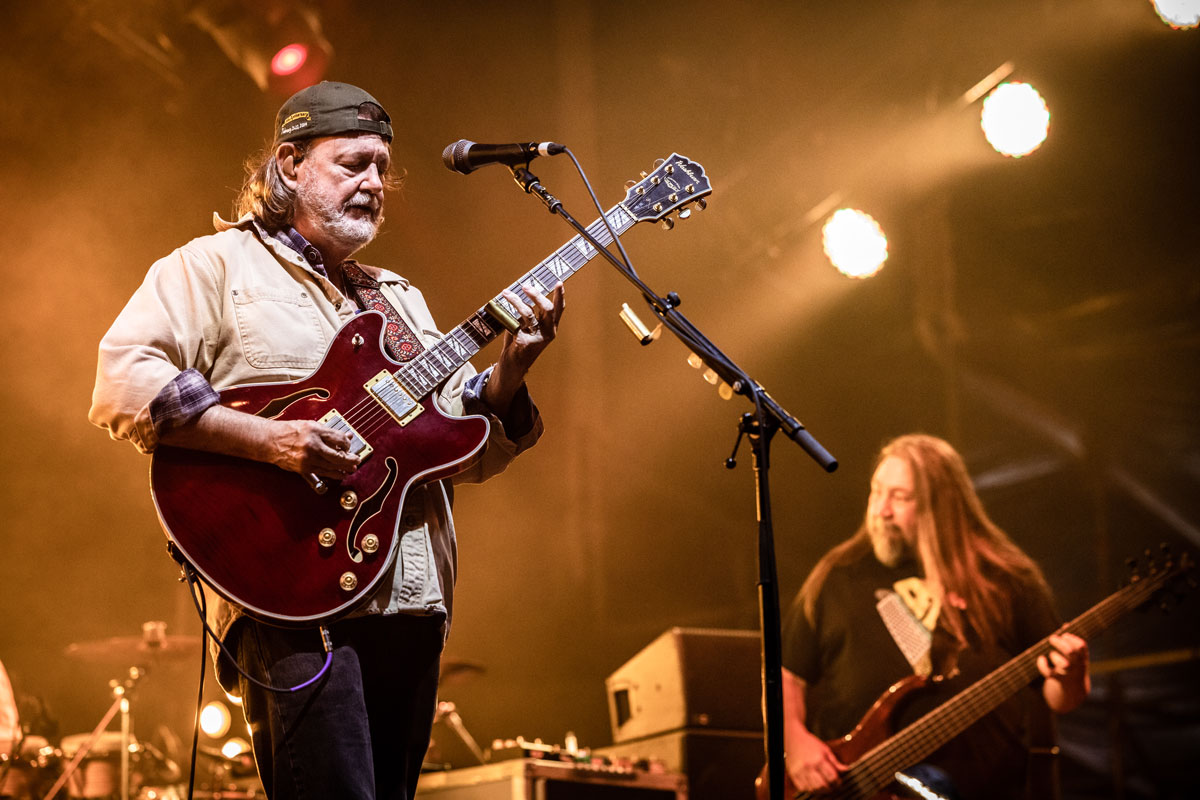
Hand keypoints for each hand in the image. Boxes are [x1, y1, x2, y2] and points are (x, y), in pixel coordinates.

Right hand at [266, 419, 359, 477]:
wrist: (269, 440)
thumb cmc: (287, 431)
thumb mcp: (310, 425)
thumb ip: (328, 431)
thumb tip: (345, 436)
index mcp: (315, 431)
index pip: (339, 439)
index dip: (347, 443)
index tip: (349, 445)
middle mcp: (312, 445)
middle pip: (338, 455)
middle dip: (351, 459)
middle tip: (357, 459)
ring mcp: (308, 458)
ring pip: (332, 466)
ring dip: (345, 468)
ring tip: (352, 468)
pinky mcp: (304, 468)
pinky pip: (323, 473)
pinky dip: (334, 474)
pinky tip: (340, 473)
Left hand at [484, 282, 564, 414]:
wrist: (513, 367)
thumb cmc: (520, 344)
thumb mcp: (528, 327)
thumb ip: (530, 313)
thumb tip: (524, 294)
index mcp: (551, 328)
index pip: (559, 310)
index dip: (560, 296)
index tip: (559, 282)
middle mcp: (548, 333)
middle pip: (547, 309)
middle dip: (536, 295)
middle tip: (525, 286)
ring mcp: (537, 339)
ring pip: (528, 314)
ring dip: (516, 301)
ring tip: (506, 293)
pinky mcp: (525, 343)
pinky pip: (514, 323)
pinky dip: (506, 316)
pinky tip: (498, 312)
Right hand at [787, 728, 846, 791]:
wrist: (793, 738)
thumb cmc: (810, 743)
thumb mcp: (825, 749)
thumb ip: (835, 761)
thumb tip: (846, 769)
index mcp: (819, 759)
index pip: (832, 777)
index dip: (837, 782)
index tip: (838, 782)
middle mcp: (809, 766)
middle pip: (823, 785)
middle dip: (830, 788)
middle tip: (832, 787)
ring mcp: (800, 771)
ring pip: (813, 788)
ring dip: (820, 790)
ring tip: (824, 786)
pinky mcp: (793, 774)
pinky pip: (802, 787)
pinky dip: (809, 789)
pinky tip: (813, 785)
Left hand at [1038, 631, 1090, 712]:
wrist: (1074, 691)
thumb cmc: (1073, 666)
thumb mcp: (1077, 655)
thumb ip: (1072, 640)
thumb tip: (1066, 625)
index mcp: (1082, 658)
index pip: (1081, 646)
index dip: (1072, 638)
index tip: (1065, 634)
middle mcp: (1076, 665)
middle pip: (1071, 652)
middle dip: (1060, 643)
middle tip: (1052, 638)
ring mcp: (1067, 673)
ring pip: (1063, 664)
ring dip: (1055, 656)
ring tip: (1051, 654)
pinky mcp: (1057, 679)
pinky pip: (1048, 673)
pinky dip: (1042, 665)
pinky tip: (1041, 659)